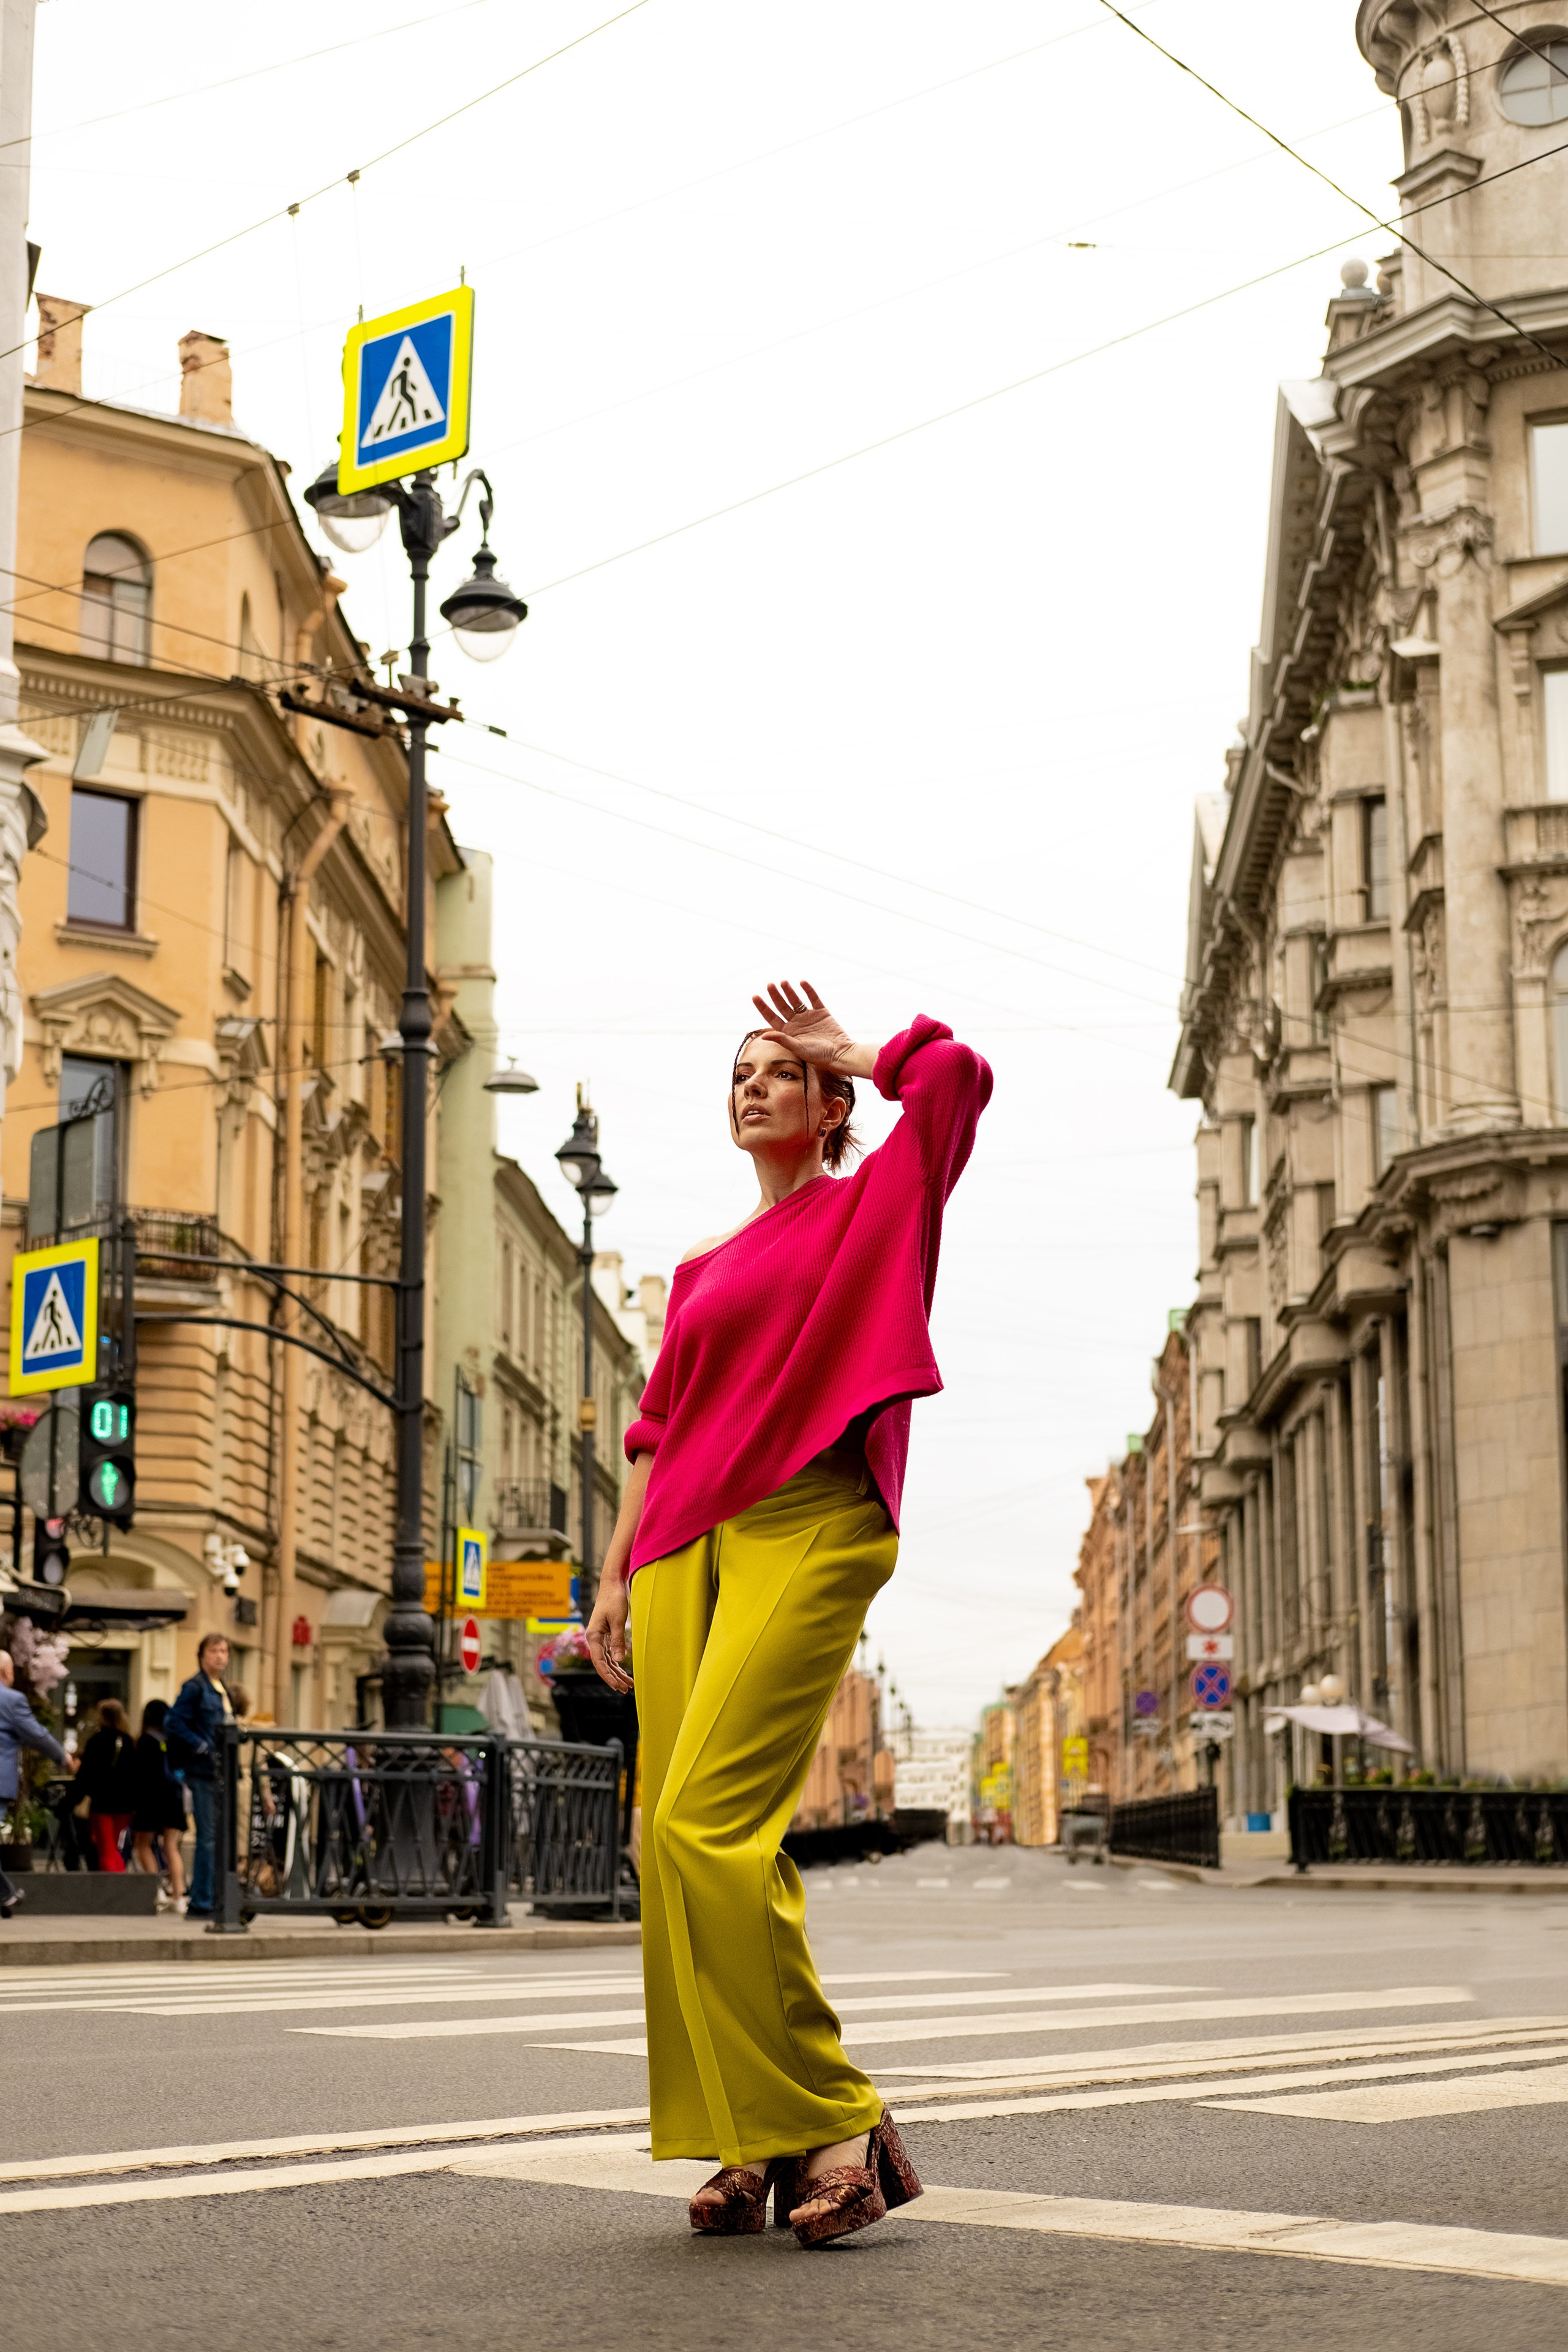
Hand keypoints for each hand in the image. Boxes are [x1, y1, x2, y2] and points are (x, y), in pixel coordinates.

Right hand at [585, 1575, 632, 1692]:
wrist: (612, 1585)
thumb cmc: (614, 1599)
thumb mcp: (617, 1620)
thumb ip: (618, 1640)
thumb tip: (619, 1660)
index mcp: (593, 1636)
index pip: (599, 1662)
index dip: (608, 1676)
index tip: (617, 1686)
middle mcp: (594, 1639)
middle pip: (603, 1664)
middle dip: (614, 1678)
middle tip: (626, 1690)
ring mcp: (599, 1638)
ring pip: (607, 1660)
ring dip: (617, 1672)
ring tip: (629, 1684)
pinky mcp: (606, 1635)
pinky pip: (610, 1653)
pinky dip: (617, 1663)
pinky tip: (624, 1671)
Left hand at [751, 980, 859, 1072]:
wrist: (840, 1053)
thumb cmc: (819, 1055)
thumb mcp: (798, 1048)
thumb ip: (782, 1040)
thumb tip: (763, 1036)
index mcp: (788, 1032)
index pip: (771, 1017)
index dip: (763, 1007)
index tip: (755, 996)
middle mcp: (796, 1023)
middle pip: (782, 1006)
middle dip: (775, 995)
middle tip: (769, 985)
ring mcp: (809, 1016)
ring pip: (796, 1000)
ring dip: (789, 991)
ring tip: (783, 982)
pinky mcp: (822, 1012)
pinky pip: (813, 998)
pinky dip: (808, 990)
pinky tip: (802, 982)